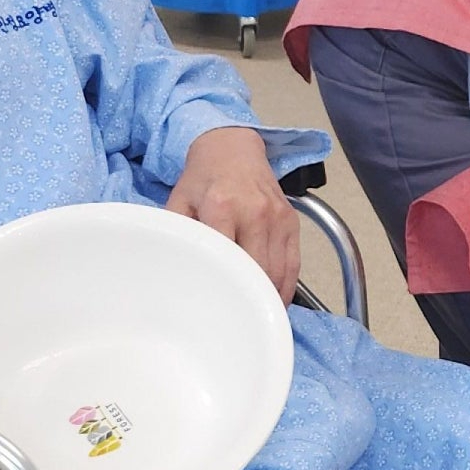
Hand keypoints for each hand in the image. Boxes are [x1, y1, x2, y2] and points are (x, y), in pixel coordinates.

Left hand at [166, 126, 301, 301]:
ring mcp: (277, 217)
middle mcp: (255, 212)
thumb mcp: (179, 201)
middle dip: (248, 299)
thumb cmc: (204, 176)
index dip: (223, 287)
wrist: (233, 147)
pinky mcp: (292, 221)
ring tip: (255, 317)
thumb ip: (177, 234)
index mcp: (222, 207)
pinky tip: (275, 301)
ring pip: (278, 271)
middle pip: (256, 271)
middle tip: (235, 322)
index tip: (216, 309)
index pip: (227, 258)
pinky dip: (286, 286)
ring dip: (269, 298)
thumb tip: (175, 270)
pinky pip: (294, 263)